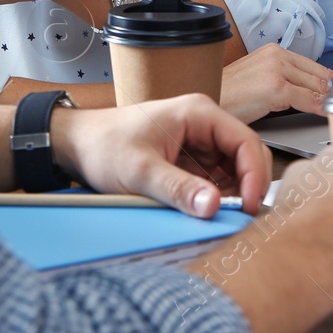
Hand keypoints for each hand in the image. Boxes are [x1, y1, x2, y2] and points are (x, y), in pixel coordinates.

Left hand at [50, 94, 269, 217]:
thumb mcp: (140, 171)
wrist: (77, 146)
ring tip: (222, 219)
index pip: (246, 142)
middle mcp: (204, 125)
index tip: (251, 207)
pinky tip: (208, 213)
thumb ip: (177, 189)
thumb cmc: (103, 146)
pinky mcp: (191, 162)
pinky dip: (217, 198)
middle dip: (248, 187)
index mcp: (198, 113)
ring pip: (234, 172)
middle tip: (241, 218)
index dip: (255, 176)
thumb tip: (214, 206)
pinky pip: (216, 181)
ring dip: (233, 195)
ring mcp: (199, 144)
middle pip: (246, 156)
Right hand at [219, 43, 332, 122]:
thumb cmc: (227, 97)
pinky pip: (310, 99)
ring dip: (332, 100)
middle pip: (320, 75)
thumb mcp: (258, 82)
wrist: (206, 102)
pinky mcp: (276, 87)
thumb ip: (283, 83)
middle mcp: (277, 55)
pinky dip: (322, 108)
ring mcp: (277, 70)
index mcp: (273, 51)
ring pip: (318, 86)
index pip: (315, 67)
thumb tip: (308, 95)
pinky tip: (329, 115)